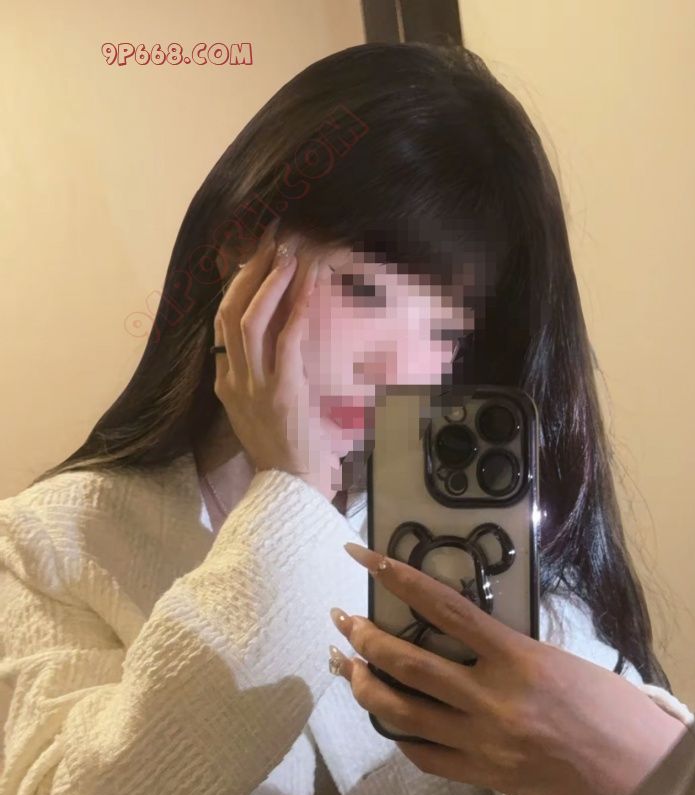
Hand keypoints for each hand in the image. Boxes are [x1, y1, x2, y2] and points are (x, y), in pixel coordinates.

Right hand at [213, 219, 342, 501]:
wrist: (291, 487)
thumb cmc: (284, 451)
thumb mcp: (261, 410)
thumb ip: (261, 376)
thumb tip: (281, 336)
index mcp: (225, 385)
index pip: (222, 326)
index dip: (237, 288)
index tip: (254, 260)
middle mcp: (232, 382)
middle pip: (229, 315)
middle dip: (247, 275)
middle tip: (269, 244)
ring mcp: (254, 387)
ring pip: (249, 322)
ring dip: (269, 283)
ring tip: (287, 255)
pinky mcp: (280, 393)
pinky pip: (285, 340)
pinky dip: (297, 307)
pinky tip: (309, 284)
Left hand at [330, 544, 687, 794]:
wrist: (635, 774)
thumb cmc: (607, 708)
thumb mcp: (555, 659)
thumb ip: (503, 648)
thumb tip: (456, 632)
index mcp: (516, 659)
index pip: (445, 609)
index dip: (400, 579)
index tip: (366, 557)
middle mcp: (491, 699)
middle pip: (409, 664)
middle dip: (366, 638)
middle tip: (343, 620)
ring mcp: (481, 742)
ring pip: (403, 713)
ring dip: (366, 685)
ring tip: (348, 665)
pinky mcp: (481, 778)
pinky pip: (424, 757)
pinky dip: (399, 736)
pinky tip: (387, 721)